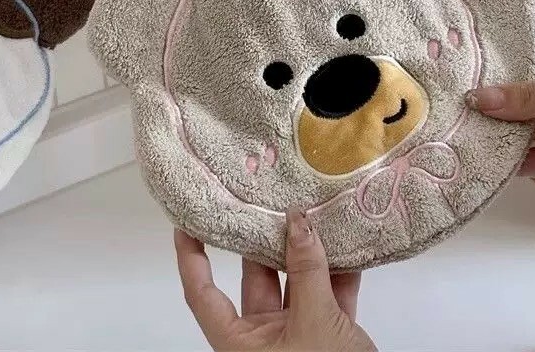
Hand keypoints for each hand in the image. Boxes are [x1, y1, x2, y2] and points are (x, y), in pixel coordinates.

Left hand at [174, 209, 376, 351]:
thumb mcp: (314, 323)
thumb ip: (307, 271)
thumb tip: (298, 220)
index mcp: (240, 343)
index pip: (203, 294)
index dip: (192, 258)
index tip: (186, 222)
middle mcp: (264, 336)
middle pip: (256, 277)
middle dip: (265, 239)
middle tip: (270, 198)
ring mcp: (298, 333)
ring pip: (297, 281)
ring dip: (309, 251)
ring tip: (312, 211)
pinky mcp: (330, 333)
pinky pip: (331, 292)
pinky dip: (340, 270)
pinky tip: (348, 240)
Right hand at [466, 22, 534, 208]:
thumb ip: (529, 96)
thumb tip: (479, 98)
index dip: (506, 45)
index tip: (470, 45)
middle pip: (522, 88)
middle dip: (493, 90)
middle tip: (453, 87)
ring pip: (522, 125)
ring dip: (497, 127)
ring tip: (459, 122)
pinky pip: (532, 159)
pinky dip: (510, 160)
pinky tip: (483, 156)